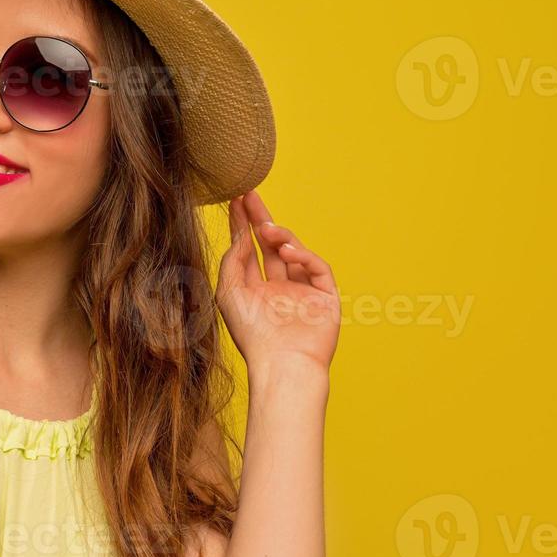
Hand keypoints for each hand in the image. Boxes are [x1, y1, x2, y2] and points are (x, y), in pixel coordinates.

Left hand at [217, 189, 339, 373]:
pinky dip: (302, 254)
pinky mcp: (325, 296)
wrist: (281, 362)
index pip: (249, 251)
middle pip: (271, 245)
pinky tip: (286, 250)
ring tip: (266, 228)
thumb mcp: (230, 292)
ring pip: (294, 251)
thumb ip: (233, 260)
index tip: (235, 201)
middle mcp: (280, 289)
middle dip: (261, 219)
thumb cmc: (252, 334)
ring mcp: (303, 291)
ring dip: (280, 236)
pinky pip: (316, 266)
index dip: (242, 226)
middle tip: (250, 194)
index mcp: (256, 291)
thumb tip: (241, 235)